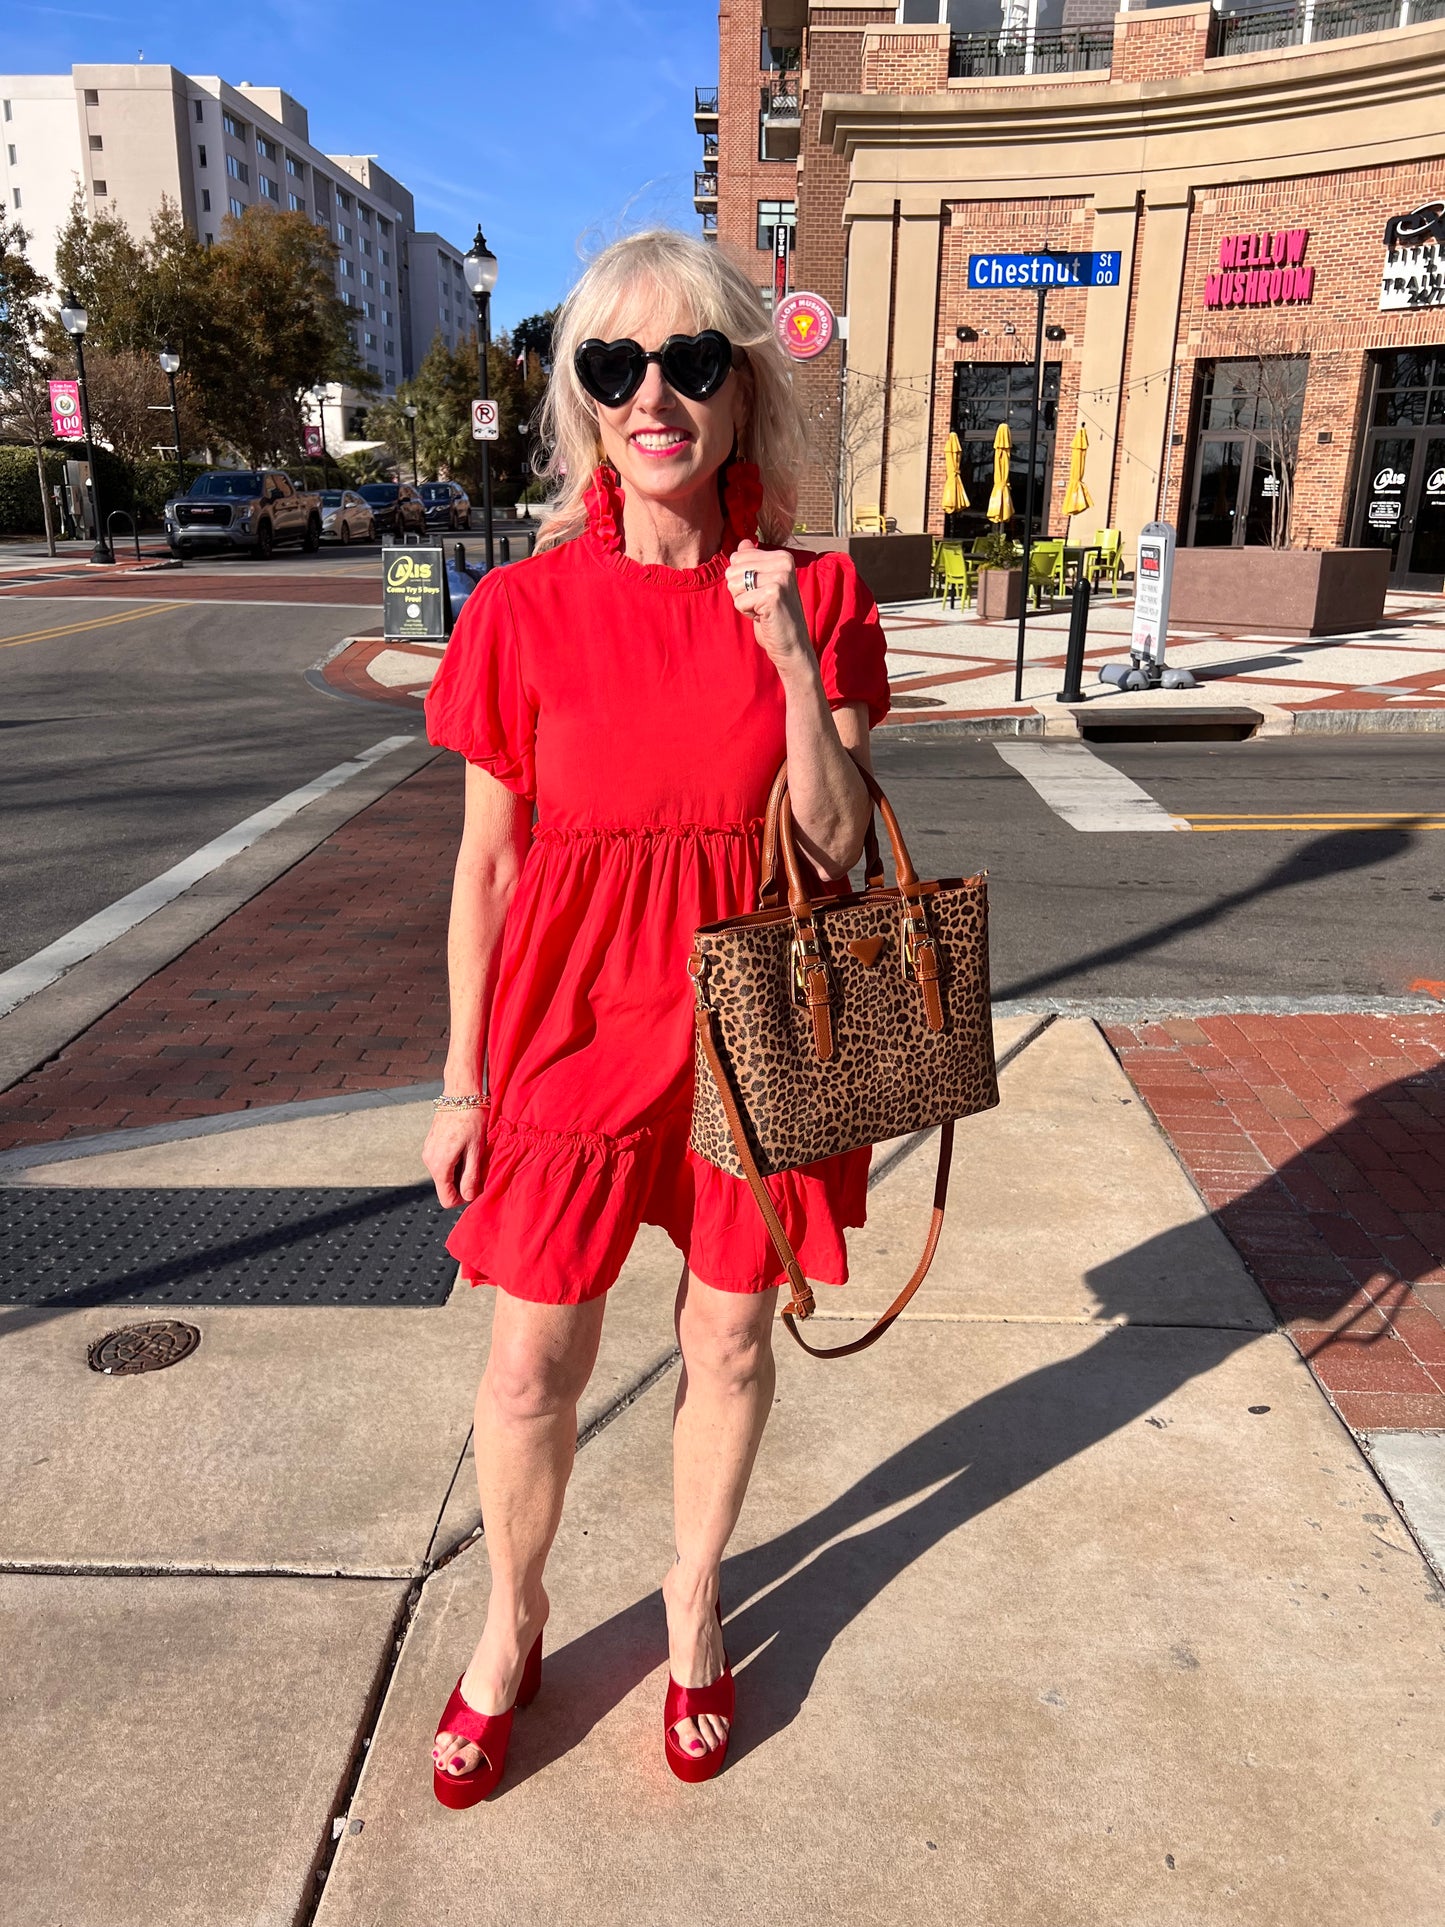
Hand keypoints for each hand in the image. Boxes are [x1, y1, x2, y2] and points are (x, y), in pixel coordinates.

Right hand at [423, 1108, 487, 1207]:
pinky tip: (466, 1145)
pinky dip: (455, 1160)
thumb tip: (469, 1197)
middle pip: (446, 1186)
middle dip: (463, 1182)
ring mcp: (428, 1151)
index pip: (447, 1199)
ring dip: (460, 1170)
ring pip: (445, 1173)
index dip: (464, 1198)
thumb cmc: (471, 1119)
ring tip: (473, 1153)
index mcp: (439, 1165)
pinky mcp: (431, 1143)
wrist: (460, 1092)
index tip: (478, 1186)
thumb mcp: (476, 1150)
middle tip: (479, 1166)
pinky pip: (442, 1161)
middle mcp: (429, 1161)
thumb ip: (472, 1177)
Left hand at [726, 539, 812, 672]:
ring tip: (762, 609)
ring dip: (743, 602)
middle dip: (740, 591)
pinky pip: (739, 601)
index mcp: (782, 556)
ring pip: (734, 584)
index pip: (737, 557)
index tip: (760, 592)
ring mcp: (780, 577)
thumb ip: (753, 561)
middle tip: (761, 603)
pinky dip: (747, 613)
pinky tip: (764, 616)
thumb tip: (742, 542)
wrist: (792, 645)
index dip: (741, 579)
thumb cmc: (775, 616)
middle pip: (732, 570)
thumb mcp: (763, 584)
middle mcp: (783, 562)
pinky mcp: (773, 595)